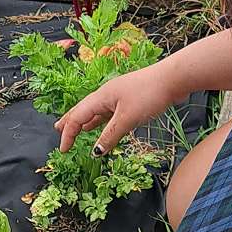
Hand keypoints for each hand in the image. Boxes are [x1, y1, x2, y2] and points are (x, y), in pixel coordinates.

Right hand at [55, 57, 179, 153]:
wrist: (173, 79)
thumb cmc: (149, 95)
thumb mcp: (127, 118)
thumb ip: (110, 135)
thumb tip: (95, 152)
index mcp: (101, 97)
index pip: (77, 117)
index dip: (68, 134)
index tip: (63, 150)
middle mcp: (106, 95)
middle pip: (82, 109)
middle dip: (70, 122)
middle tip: (58, 131)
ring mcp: (118, 97)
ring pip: (96, 111)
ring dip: (85, 121)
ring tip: (77, 129)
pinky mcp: (130, 100)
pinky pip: (109, 113)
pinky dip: (101, 121)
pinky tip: (101, 125)